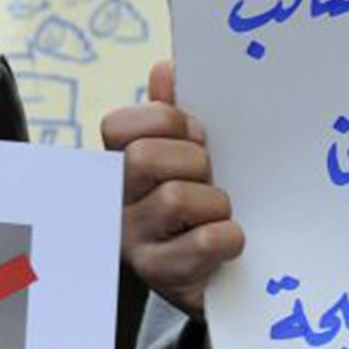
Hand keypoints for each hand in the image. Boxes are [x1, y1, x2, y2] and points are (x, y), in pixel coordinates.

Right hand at [104, 59, 243, 318]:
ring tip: (221, 213)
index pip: (118, 126)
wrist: (222, 281)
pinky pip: (206, 241)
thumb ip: (175, 115)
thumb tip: (165, 68)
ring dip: (215, 203)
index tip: (196, 134)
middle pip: (143, 158)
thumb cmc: (202, 211)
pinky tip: (231, 242)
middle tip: (212, 175)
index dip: (165, 121)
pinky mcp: (162, 275)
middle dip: (193, 160)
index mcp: (120, 165)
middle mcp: (116, 202)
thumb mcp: (189, 159)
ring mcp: (134, 241)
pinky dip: (230, 237)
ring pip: (175, 199)